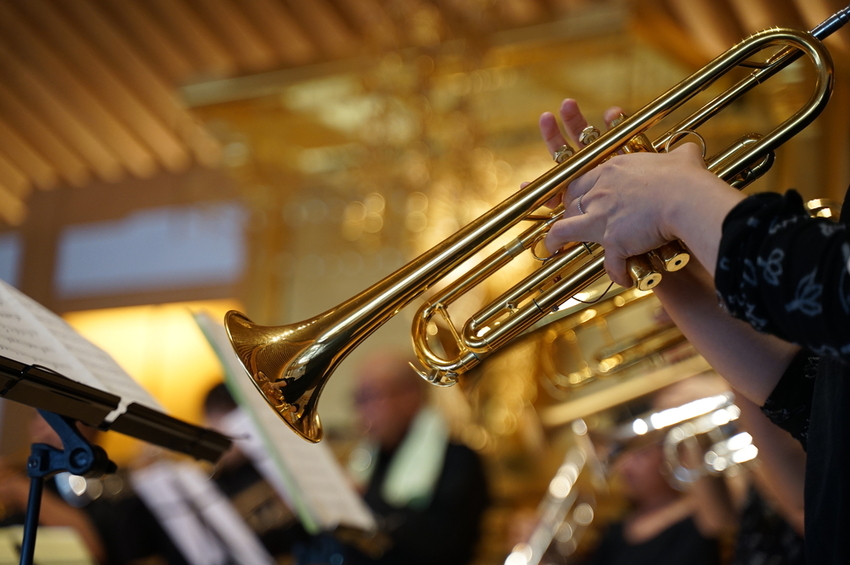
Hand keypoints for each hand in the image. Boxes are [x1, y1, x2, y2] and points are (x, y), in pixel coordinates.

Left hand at [538, 101, 740, 285]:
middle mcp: (600, 192)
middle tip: (571, 223)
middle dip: (567, 213)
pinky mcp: (613, 241)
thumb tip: (687, 151)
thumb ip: (679, 155)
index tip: (575, 198)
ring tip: (552, 248)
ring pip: (564, 230)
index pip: (581, 180)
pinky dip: (616, 273)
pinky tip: (623, 279)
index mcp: (612, 171)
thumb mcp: (681, 158)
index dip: (576, 192)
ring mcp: (602, 217)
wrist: (687, 198)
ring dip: (556, 240)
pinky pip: (609, 264)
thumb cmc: (685, 178)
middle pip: (570, 203)